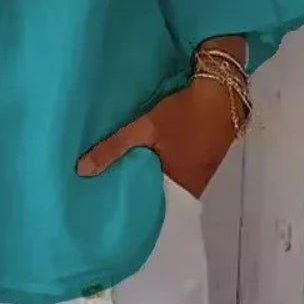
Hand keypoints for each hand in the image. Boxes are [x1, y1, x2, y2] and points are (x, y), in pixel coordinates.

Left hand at [75, 77, 236, 197]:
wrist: (222, 92)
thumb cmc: (184, 114)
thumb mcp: (145, 128)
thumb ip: (114, 148)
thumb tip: (82, 171)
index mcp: (181, 189)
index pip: (151, 211)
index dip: (130, 210)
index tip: (106, 210)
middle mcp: (193, 188)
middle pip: (159, 197)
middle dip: (136, 193)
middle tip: (107, 193)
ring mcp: (200, 174)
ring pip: (168, 184)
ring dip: (149, 179)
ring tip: (119, 178)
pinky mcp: (203, 159)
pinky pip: (177, 172)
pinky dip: (161, 169)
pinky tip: (145, 161)